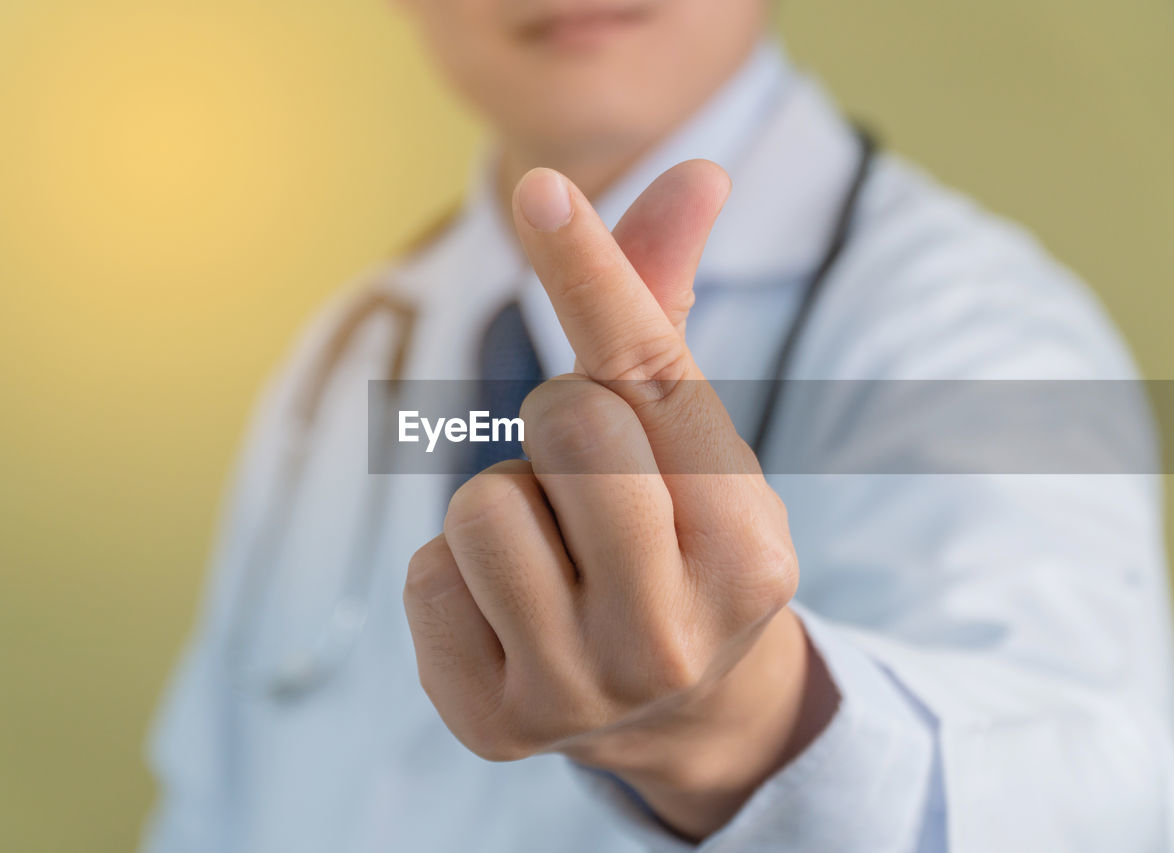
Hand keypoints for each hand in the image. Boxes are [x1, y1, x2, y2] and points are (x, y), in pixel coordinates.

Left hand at [403, 161, 835, 839]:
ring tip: (555, 555)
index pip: (656, 382)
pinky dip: (457, 575)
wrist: (684, 711)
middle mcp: (672, 633)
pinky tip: (513, 613)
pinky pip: (426, 578)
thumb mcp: (695, 442)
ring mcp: (579, 691)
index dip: (593, 275)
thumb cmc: (681, 541)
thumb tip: (696, 172)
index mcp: (747, 550)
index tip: (540, 190)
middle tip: (591, 478)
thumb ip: (670, 312)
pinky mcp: (493, 726)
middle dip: (561, 423)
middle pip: (563, 425)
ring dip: (505, 504)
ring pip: (479, 504)